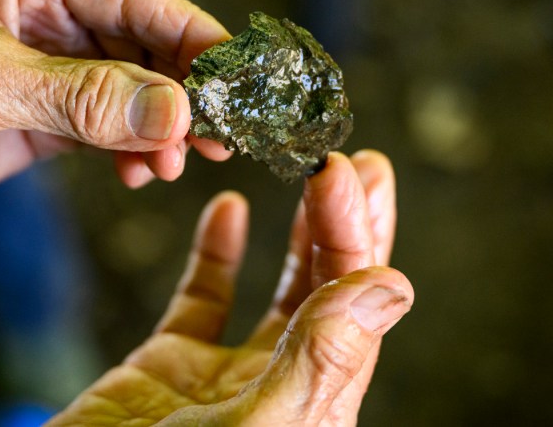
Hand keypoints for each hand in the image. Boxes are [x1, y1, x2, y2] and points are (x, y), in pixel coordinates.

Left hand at [0, 0, 229, 210]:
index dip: (192, 36)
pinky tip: (140, 172)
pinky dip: (131, 150)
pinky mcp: (45, 111)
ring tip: (176, 163)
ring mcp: (50, 64)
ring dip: (161, 127)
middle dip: (182, 91)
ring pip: (133, 89)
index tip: (237, 79)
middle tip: (220, 136)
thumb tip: (174, 113)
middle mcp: (46, 11)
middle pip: (144, 44)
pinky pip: (109, 125)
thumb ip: (81, 98)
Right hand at [49, 150, 412, 425]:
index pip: (352, 300)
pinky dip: (218, 253)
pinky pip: (204, 299)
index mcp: (314, 403)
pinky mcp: (172, 365)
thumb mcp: (254, 424)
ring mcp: (225, 374)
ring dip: (299, 233)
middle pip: (328, 289)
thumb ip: (320, 360)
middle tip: (355, 162)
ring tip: (311, 174)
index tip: (343, 169)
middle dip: (344, 220)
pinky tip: (229, 210)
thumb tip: (391, 286)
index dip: (354, 229)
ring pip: (279, 292)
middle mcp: (281, 385)